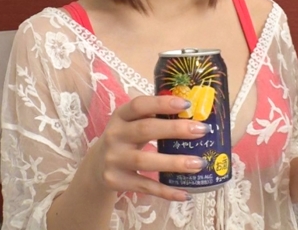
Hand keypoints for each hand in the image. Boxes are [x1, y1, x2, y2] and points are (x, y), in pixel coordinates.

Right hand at [87, 95, 209, 201]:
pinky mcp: (116, 181)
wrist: (96, 167)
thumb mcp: (131, 124)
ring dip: (174, 162)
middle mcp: (114, 135)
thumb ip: (154, 118)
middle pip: (145, 129)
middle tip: (201, 130)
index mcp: (121, 116)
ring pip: (145, 160)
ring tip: (199, 163)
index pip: (140, 105)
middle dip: (175, 129)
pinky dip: (165, 191)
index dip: (162, 103)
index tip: (186, 104)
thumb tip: (193, 116)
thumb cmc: (124, 139)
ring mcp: (114, 159)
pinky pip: (144, 186)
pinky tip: (185, 193)